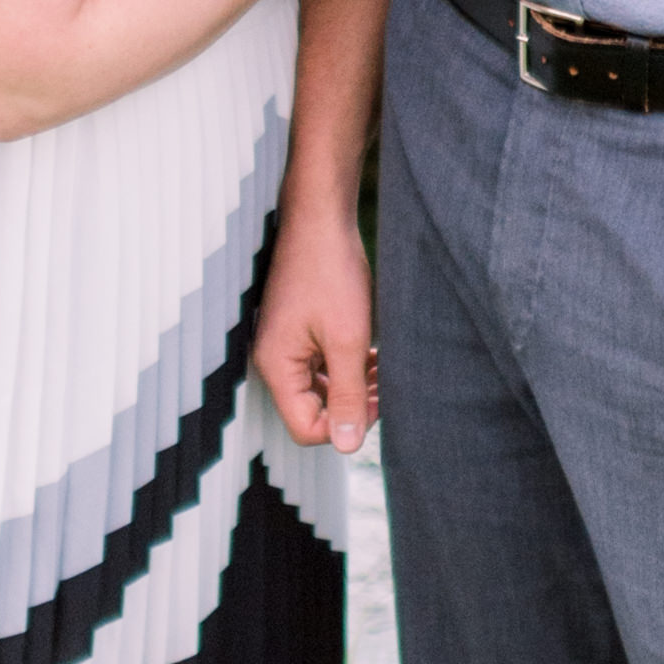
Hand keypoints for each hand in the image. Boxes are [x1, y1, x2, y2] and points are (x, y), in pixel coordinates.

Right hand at [254, 207, 376, 449]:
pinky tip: (372, 352)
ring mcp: (285, 345)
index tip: (378, 399)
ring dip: (354, 385)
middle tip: (388, 382)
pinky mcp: (298, 331)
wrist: (320, 217)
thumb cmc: (331, 271)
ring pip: (321, 389)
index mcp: (277, 366)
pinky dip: (347, 366)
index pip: (306, 428)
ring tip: (384, 365)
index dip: (345, 425)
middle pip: (313, 411)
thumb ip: (346, 395)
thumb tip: (347, 446)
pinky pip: (321, 366)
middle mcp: (274, 361)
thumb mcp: (348, 339)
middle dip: (353, 403)